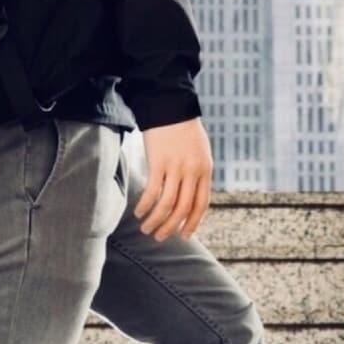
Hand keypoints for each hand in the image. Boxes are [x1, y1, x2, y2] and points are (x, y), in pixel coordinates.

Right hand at [134, 116, 212, 240]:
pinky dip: (145, 205)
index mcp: (205, 170)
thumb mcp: (200, 152)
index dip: (192, 222)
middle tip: (160, 237)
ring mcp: (176, 167)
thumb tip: (190, 196)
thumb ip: (198, 173)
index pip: (201, 204)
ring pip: (166, 204)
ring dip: (156, 220)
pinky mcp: (158, 162)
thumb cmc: (184, 129)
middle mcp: (192, 171)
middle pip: (183, 208)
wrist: (171, 106)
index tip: (184, 235)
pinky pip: (152, 191)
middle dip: (171, 227)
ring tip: (146, 229)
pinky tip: (138, 212)